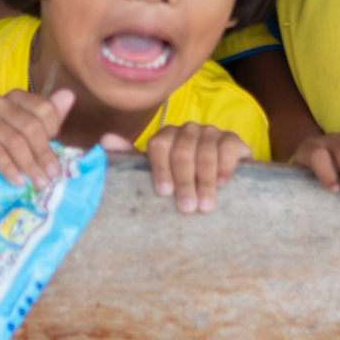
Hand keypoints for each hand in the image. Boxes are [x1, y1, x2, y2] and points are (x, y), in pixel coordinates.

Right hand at [0, 87, 72, 188]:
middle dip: (43, 154)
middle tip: (51, 176)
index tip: (56, 155)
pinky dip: (9, 169)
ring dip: (29, 166)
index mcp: (16, 97)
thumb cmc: (3, 147)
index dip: (53, 133)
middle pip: (30, 126)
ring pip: (14, 141)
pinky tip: (18, 181)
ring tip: (38, 182)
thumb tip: (69, 95)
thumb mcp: (29, 134)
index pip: (43, 109)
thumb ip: (50, 117)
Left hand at [123, 122, 250, 212]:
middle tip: (187, 209)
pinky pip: (228, 147)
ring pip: (205, 152)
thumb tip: (106, 140)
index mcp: (166, 137)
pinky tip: (223, 184)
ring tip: (206, 206)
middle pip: (183, 152)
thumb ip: (132, 159)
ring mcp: (211, 132)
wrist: (222, 182)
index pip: (159, 145)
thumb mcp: (159, 175)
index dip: (160, 168)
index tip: (163, 193)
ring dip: (205, 181)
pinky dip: (225, 166)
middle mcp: (187, 130)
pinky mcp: (233, 139)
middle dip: (184, 182)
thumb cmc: (183, 181)